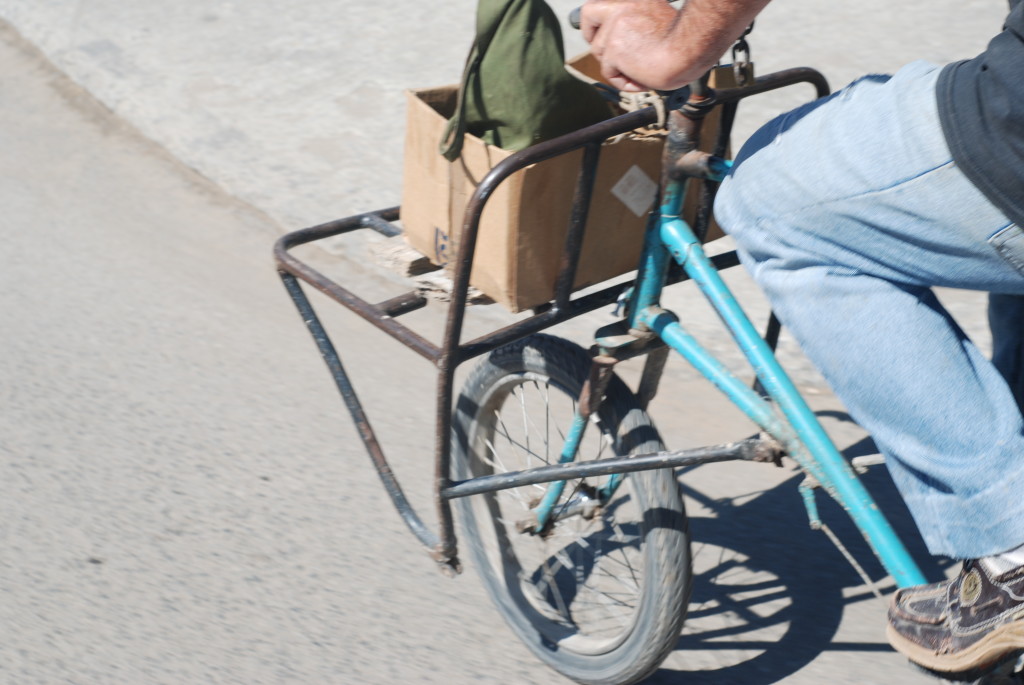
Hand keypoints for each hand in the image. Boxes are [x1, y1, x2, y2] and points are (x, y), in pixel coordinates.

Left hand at [580, 0, 770, 91]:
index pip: (601, 4)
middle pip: (589, 17)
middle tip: (606, 54)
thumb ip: (638, 23)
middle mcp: (622, 6)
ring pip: (600, 51)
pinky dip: (624, 81)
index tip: (599, 31)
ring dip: (618, 66)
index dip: (596, 20)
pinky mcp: (614, 49)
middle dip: (593, 37)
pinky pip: (609, 72)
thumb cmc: (685, 42)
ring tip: (642, 72)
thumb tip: (624, 40)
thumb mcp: (659, 21)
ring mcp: (616, 26)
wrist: (690, 51)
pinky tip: (642, 80)